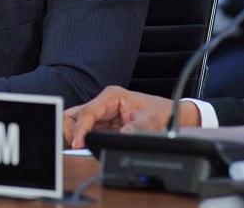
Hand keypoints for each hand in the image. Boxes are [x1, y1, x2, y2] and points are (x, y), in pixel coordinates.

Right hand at [63, 86, 201, 148]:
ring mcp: (101, 114)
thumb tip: (120, 138)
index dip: (80, 130)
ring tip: (76, 148)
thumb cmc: (161, 113)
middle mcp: (103, 103)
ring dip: (74, 135)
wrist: (173, 115)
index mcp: (111, 96)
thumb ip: (134, 130)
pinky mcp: (102, 124)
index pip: (87, 113)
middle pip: (74, 115)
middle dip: (70, 130)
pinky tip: (81, 147)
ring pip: (75, 122)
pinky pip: (84, 130)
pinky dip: (80, 139)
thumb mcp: (150, 123)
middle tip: (74, 145)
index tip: (78, 144)